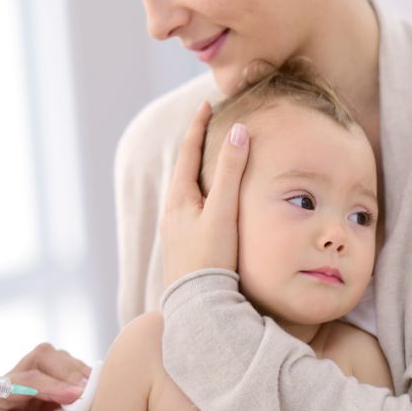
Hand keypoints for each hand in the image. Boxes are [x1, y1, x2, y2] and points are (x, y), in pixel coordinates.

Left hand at [0, 343, 89, 410]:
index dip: (55, 385)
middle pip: (43, 358)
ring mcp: (35, 388)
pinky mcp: (53, 395)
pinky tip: (91, 395)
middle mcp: (15, 385)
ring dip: (77, 374)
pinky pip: (71, 378)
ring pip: (59, 362)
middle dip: (67, 371)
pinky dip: (83, 382)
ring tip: (92, 393)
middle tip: (88, 390)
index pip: (28, 380)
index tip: (78, 395)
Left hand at [161, 101, 249, 285]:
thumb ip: (232, 172)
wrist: (197, 305)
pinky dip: (202, 193)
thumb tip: (238, 131)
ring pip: (187, 190)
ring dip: (199, 170)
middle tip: (208, 125)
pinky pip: (192, 208)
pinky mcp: (185, 246)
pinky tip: (210, 204)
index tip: (206, 105)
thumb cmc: (210, 259)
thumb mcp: (223, 211)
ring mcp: (177, 230)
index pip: (188, 152)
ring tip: (211, 159)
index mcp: (179, 198)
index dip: (198, 126)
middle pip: (185, 169)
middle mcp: (173, 212)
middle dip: (196, 145)